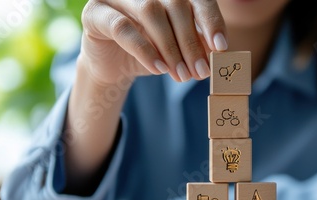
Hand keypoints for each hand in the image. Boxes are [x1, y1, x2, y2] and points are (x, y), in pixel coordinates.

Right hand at [80, 0, 227, 85]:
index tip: (221, 47)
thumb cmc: (152, 53)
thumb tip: (217, 50)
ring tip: (181, 75)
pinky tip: (159, 69)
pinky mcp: (96, 12)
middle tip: (200, 71)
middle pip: (175, 5)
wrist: (114, 67)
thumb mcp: (179, 50)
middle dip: (190, 42)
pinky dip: (145, 51)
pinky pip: (123, 28)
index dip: (210, 20)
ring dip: (170, 48)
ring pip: (150, 12)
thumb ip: (196, 44)